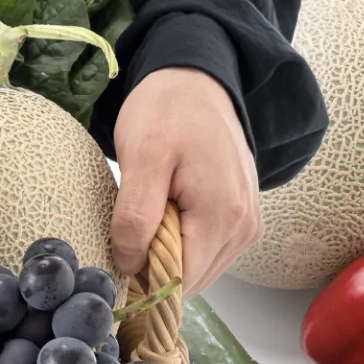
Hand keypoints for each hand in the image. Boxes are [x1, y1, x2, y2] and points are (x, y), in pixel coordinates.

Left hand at [110, 67, 260, 295]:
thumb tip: (129, 266)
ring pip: (198, 269)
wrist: (196, 82)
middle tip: (127, 234)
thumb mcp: (141, 158)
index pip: (182, 281)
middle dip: (155, 269)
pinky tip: (164, 217)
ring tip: (148, 217)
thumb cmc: (167, 112)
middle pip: (191, 280)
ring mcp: (248, 225)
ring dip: (167, 256)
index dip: (145, 281)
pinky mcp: (242, 219)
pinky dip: (181, 244)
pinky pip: (206, 251)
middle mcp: (245, 228)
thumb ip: (136, 217)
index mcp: (224, 216)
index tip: (115, 264)